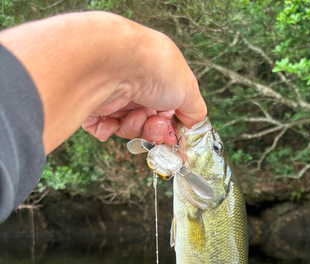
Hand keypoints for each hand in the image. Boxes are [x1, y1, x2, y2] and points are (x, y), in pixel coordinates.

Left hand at [81, 29, 205, 145]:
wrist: (115, 62)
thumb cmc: (154, 67)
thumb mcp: (188, 89)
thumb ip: (195, 110)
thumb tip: (193, 124)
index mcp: (158, 79)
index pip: (166, 112)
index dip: (170, 127)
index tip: (172, 135)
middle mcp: (136, 85)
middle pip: (147, 123)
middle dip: (153, 130)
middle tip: (154, 124)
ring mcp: (114, 95)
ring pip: (127, 128)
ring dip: (134, 128)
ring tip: (135, 116)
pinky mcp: (94, 105)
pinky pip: (101, 129)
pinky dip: (108, 130)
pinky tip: (112, 122)